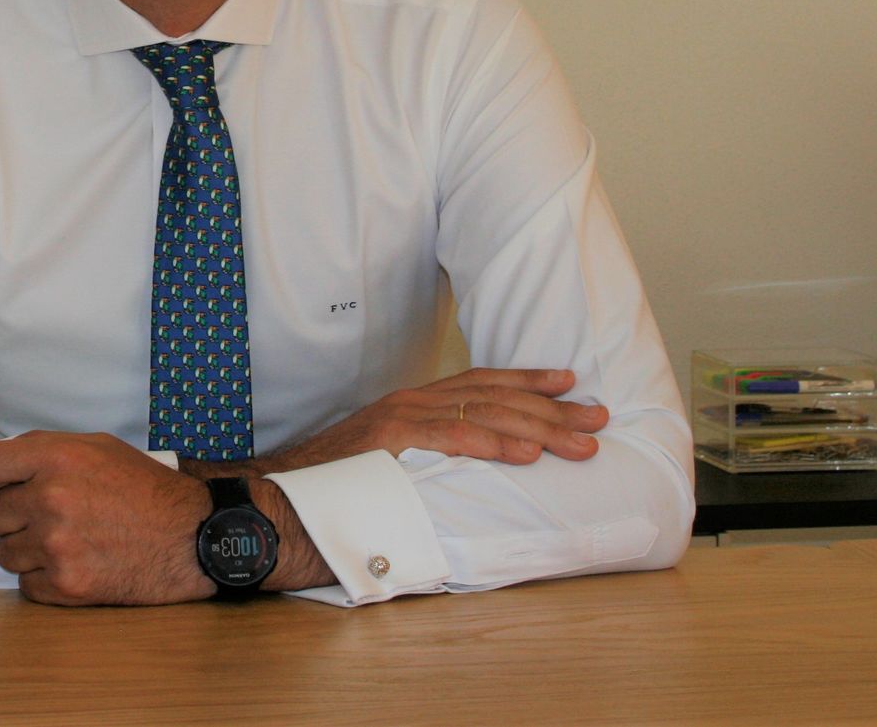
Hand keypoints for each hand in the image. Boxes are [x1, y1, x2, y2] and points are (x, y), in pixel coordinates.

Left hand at [0, 431, 214, 605]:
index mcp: (54, 458)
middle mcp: (49, 499)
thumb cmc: (145, 489)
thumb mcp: (96, 447)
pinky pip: (25, 584)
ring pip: (4, 553)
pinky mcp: (66, 584)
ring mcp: (56, 545)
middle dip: (11, 515)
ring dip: (27, 549)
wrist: (191, 537)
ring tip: (66, 540)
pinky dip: (45, 578)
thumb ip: (44, 451)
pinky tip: (76, 562)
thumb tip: (0, 466)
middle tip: (46, 515)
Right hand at [249, 368, 606, 473]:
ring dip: (536, 428)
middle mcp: (412, 401)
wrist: (278, 494)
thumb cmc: (335, 489)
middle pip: (494, 397)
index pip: (482, 384)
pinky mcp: (388, 439)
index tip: (570, 385)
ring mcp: (399, 417)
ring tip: (577, 443)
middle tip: (597, 420)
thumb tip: (472, 474)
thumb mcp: (390, 464)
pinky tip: (521, 455)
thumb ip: (428, 459)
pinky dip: (488, 443)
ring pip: (481, 413)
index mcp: (414, 404)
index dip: (529, 382)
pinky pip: (448, 437)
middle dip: (552, 409)